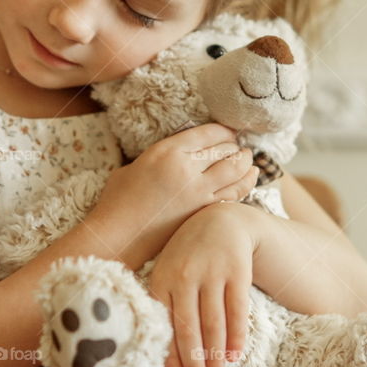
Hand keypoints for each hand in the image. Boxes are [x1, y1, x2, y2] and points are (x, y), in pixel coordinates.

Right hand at [92, 124, 259, 268]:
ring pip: (235, 172)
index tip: (229, 132)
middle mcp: (186, 169)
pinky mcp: (202, 213)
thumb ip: (160, 158)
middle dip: (236, 147)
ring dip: (246, 164)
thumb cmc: (117, 201)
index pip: (208, 133)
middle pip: (226, 151)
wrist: (118, 236)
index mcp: (167, 151)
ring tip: (249, 160)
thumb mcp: (134, 166)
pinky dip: (243, 185)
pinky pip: (232, 195)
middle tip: (241, 147)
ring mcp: (197, 193)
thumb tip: (179, 156)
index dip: (224, 130)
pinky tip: (247, 181)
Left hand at [147, 202, 259, 366]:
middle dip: (195, 363)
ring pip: (214, 322)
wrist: (221, 221)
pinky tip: (235, 355)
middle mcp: (184, 276)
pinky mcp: (236, 270)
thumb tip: (164, 353)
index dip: (171, 355)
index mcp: (162, 279)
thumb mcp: (169, 272)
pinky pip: (237, 308)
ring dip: (216, 355)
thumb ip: (165, 305)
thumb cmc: (189, 256)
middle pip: (190, 328)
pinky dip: (236, 334)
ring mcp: (211, 272)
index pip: (167, 325)